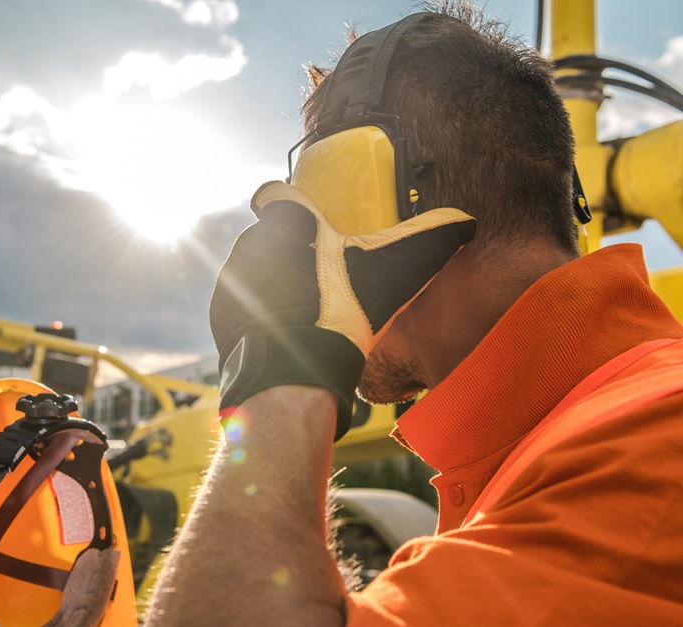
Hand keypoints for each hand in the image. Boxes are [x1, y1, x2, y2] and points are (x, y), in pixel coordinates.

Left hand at [210, 182, 474, 438]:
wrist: (293, 375)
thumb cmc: (343, 314)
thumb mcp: (396, 272)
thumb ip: (430, 239)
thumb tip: (466, 222)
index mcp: (287, 222)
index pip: (274, 193)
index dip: (290, 204)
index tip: (308, 222)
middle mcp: (250, 243)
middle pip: (272, 236)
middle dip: (294, 251)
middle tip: (323, 277)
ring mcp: (230, 279)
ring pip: (255, 269)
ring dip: (276, 281)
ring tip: (307, 308)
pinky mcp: (219, 313)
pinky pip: (240, 302)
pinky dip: (258, 312)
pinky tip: (286, 330)